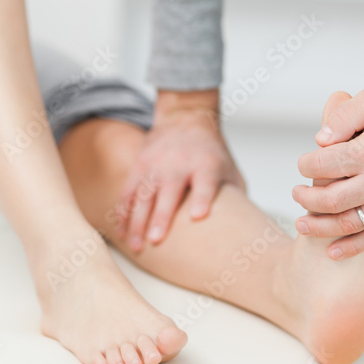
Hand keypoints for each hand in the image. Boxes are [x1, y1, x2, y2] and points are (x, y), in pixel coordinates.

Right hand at [117, 89, 244, 251]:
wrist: (186, 117)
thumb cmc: (212, 152)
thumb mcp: (230, 170)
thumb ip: (233, 198)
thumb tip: (242, 235)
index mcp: (206, 165)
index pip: (204, 183)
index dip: (201, 199)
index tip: (197, 216)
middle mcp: (179, 164)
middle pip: (169, 192)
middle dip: (161, 217)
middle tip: (155, 241)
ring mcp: (156, 164)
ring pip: (143, 195)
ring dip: (137, 222)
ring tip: (135, 246)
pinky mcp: (140, 165)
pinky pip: (128, 192)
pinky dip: (123, 212)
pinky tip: (121, 231)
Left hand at [292, 56, 363, 259]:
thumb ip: (342, 116)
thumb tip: (319, 140)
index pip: (322, 166)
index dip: (305, 165)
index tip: (303, 164)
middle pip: (329, 201)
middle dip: (305, 199)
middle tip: (296, 194)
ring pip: (348, 223)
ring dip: (319, 227)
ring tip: (301, 224)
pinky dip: (351, 246)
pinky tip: (332, 250)